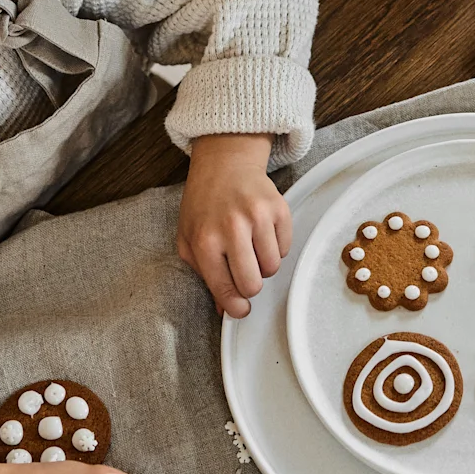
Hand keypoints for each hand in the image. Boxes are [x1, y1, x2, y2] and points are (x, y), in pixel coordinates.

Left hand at [178, 133, 288, 317]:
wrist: (225, 164)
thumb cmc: (204, 204)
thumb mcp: (188, 239)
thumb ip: (203, 274)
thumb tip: (224, 307)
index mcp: (205, 240)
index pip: (224, 288)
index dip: (235, 306)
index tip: (240, 309)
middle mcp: (232, 228)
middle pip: (253, 284)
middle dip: (249, 285)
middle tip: (243, 273)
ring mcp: (258, 216)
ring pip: (273, 268)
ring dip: (263, 265)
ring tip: (250, 248)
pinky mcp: (279, 208)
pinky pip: (285, 248)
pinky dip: (275, 248)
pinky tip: (261, 233)